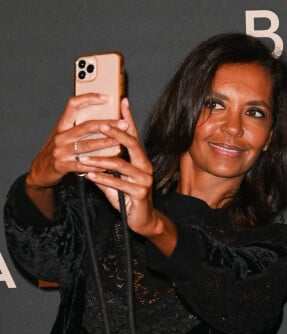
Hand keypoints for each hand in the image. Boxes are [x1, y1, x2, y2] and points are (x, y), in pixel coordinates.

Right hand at [26, 93, 124, 189]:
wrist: (41, 170)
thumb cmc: (58, 151)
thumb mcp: (64, 136)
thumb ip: (78, 128)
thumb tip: (102, 119)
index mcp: (62, 126)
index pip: (73, 105)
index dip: (89, 98)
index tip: (106, 97)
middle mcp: (61, 136)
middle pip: (86, 126)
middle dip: (107, 124)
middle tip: (123, 124)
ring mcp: (61, 151)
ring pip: (88, 145)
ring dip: (106, 143)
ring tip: (121, 142)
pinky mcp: (63, 166)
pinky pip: (85, 165)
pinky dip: (98, 165)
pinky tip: (110, 165)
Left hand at [81, 99, 167, 241]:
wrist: (143, 220)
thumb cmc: (129, 198)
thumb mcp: (117, 180)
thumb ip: (106, 168)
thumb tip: (89, 156)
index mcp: (140, 160)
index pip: (134, 135)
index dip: (128, 118)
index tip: (122, 101)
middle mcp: (145, 166)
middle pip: (132, 144)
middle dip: (115, 133)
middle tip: (100, 126)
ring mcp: (144, 180)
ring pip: (120, 164)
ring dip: (99, 160)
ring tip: (83, 159)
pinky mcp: (140, 193)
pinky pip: (118, 183)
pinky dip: (102, 179)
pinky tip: (90, 176)